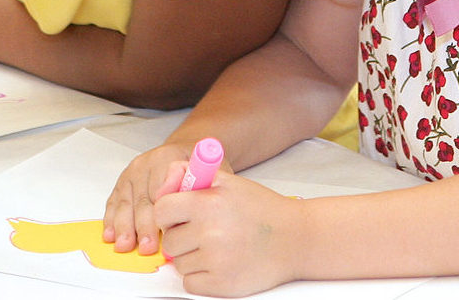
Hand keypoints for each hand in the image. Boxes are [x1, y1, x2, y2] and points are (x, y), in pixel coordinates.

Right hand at [103, 142, 191, 254]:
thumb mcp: (207, 171)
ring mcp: (131, 173)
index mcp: (168, 158)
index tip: (166, 230)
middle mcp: (146, 163)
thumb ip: (202, 187)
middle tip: (147, 247)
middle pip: (142, 199)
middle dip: (143, 226)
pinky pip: (114, 202)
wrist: (180, 152)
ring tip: (125, 245)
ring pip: (125, 203)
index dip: (163, 212)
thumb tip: (196, 216)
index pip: (162, 188)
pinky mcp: (122, 183)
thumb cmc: (194, 167)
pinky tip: (111, 235)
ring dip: (124, 227)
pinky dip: (111, 220)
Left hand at [155, 170, 302, 296]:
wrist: (296, 239)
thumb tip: (168, 176)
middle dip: (181, 237)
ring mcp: (216, 260)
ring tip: (217, 248)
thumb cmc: (263, 210)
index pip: (161, 211)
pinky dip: (201, 276)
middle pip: (169, 242)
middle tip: (203, 233)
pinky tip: (219, 264)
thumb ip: (196, 175)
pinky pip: (190, 283)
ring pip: (179, 264)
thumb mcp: (231, 183)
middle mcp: (209, 232)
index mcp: (208, 203)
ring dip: (192, 258)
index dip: (168, 214)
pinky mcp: (222, 284)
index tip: (178, 217)